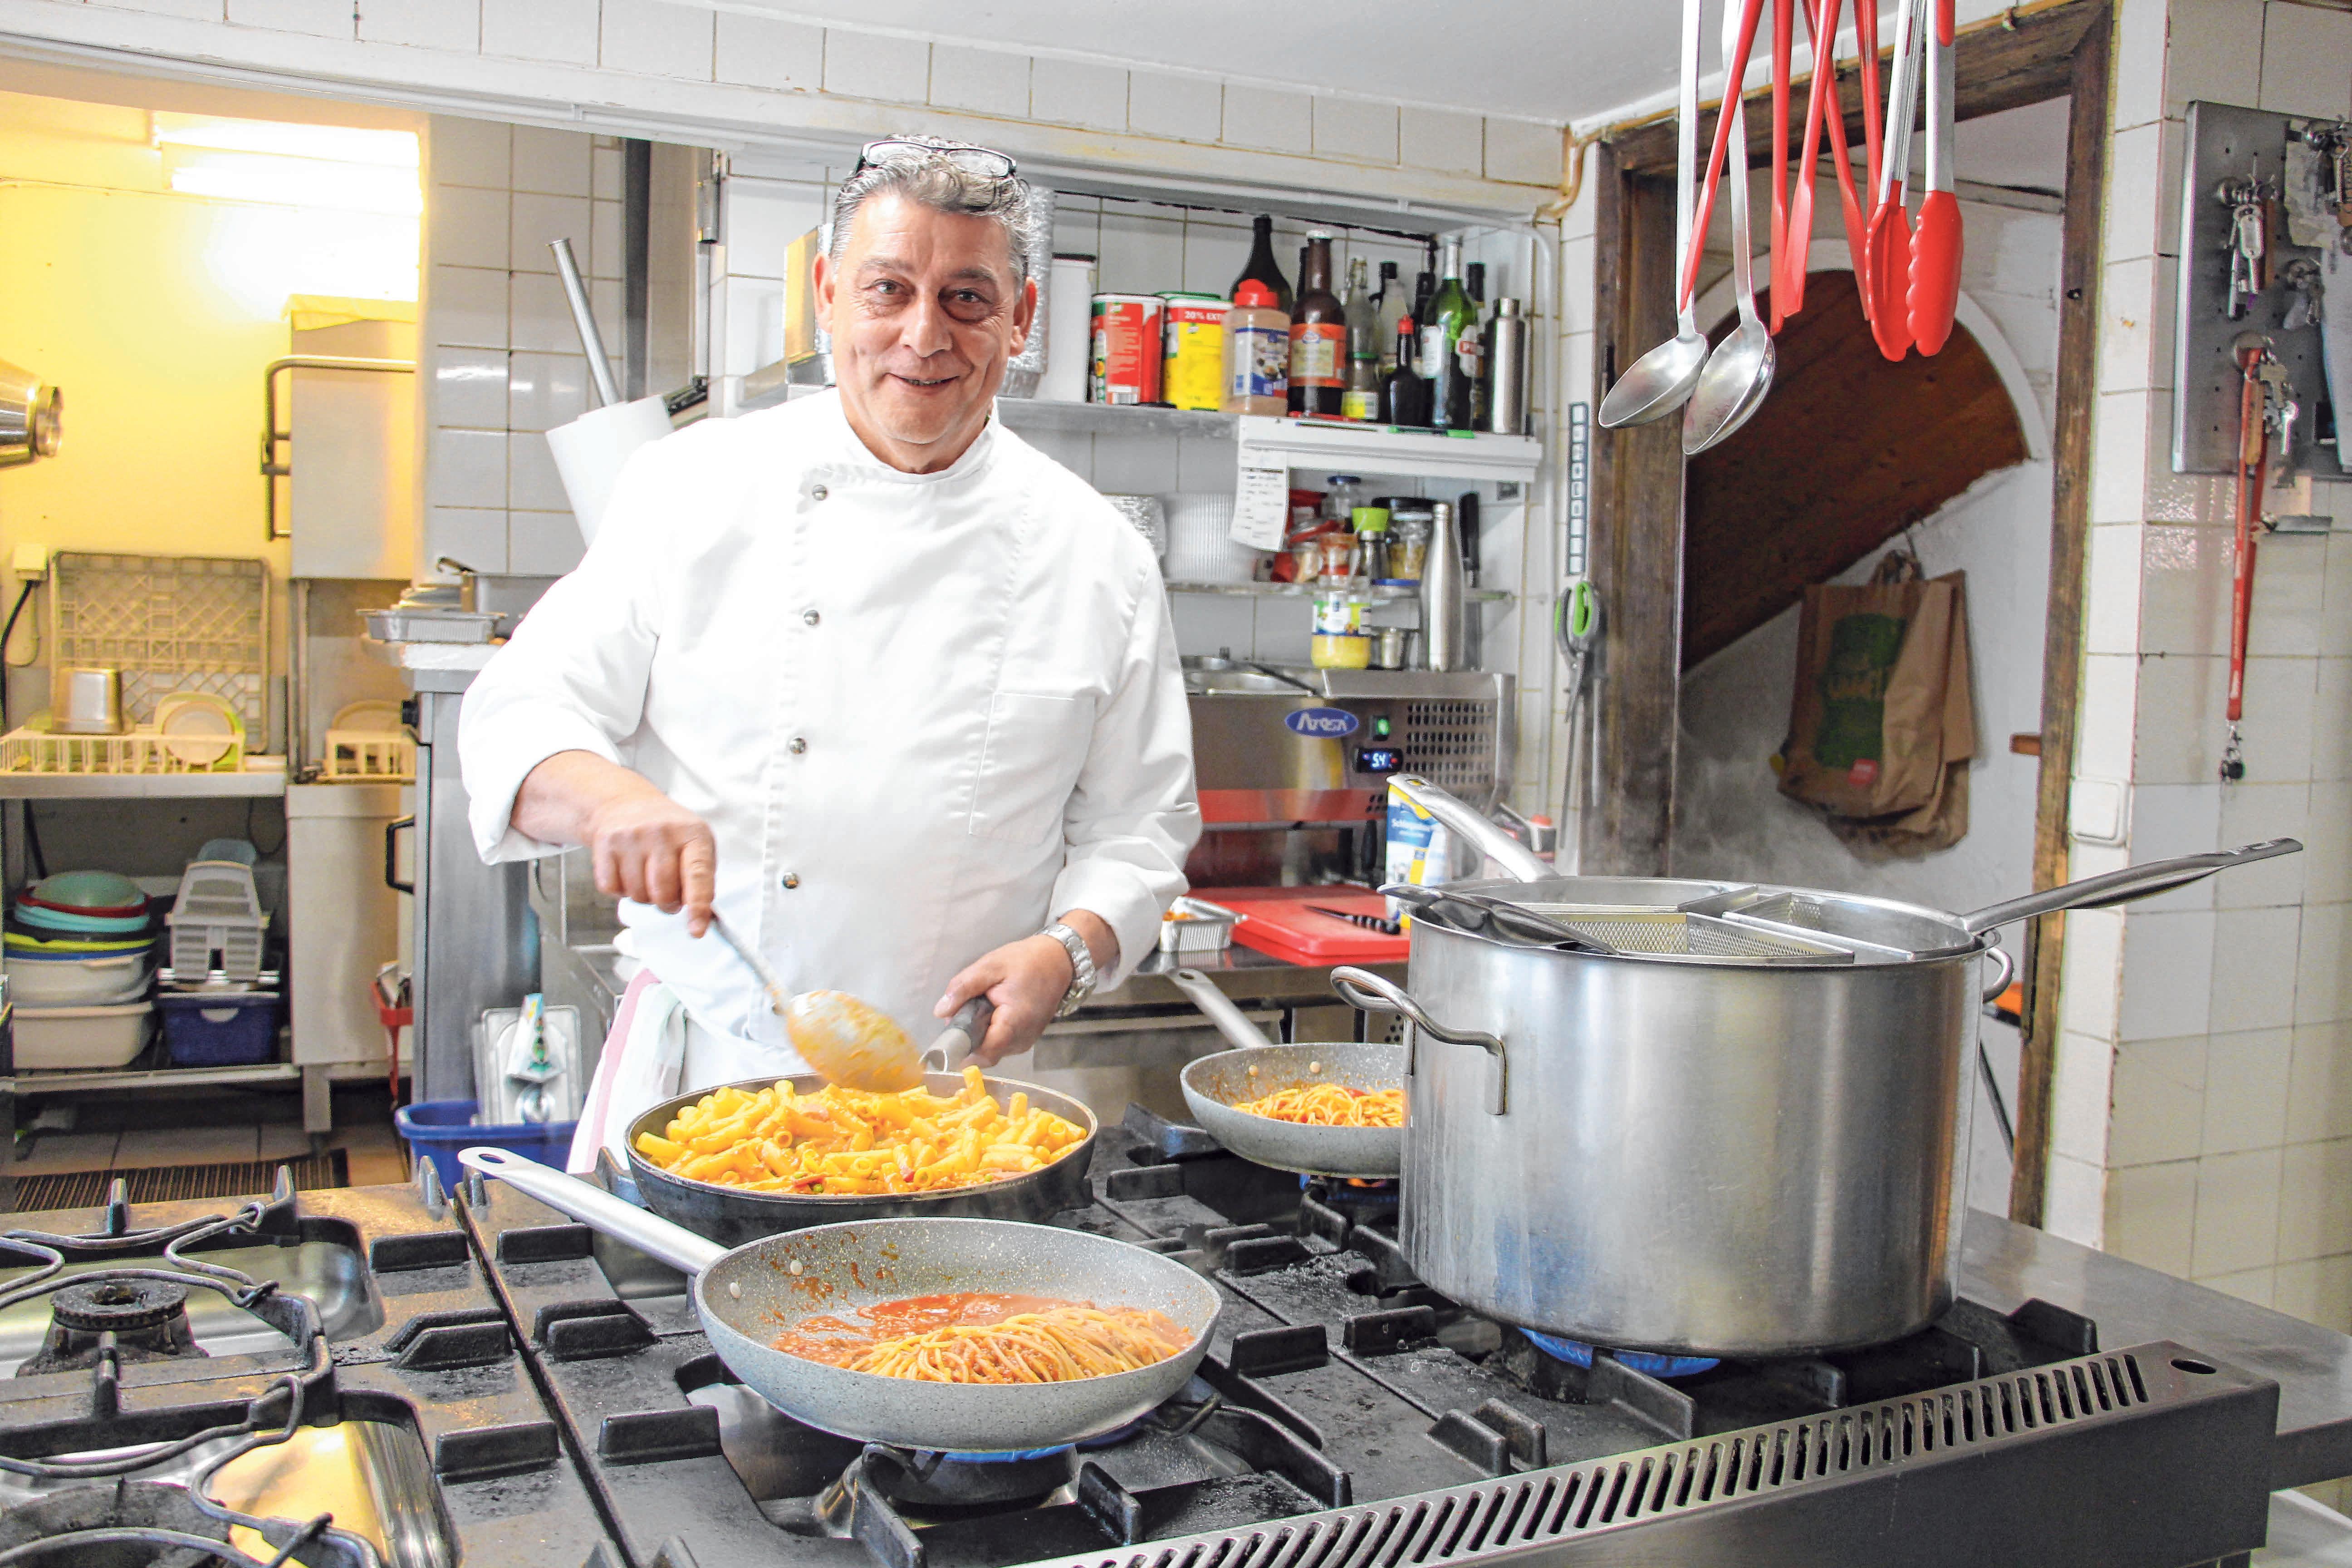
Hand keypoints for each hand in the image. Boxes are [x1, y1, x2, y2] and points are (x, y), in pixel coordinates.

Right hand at [515, 752, 717, 934]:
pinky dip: (620, 890)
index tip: (697, 931)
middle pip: (663, 893)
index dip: (697, 907)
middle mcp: (663, 833)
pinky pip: (611, 889)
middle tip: (667, 893)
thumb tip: (701, 920)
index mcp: (693, 835)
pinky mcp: (605, 843)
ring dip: (643, 896)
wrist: (626, 804)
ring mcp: (632, 836)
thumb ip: (701, 881)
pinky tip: (627, 871)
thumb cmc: (668, 834)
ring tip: (646, 876)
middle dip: (667, 903)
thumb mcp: (695, 846)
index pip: (698, 876)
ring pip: (637, 895)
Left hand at [934, 911, 1118, 1064]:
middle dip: (968, 1036)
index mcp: (1014, 1023)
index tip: (948, 1033)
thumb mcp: (990, 966)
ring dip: (979, 1033)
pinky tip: (992, 1011)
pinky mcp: (1026, 1039)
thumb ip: (963, 988)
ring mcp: (1026, 1041)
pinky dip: (990, 1031)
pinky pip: (1001, 1043)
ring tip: (981, 1005)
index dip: (962, 1047)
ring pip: (991, 1050)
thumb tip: (940, 1012)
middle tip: (964, 1008)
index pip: (982, 1053)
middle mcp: (1022, 1040)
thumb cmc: (1025, 961)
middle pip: (984, 1052)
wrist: (1059, 961)